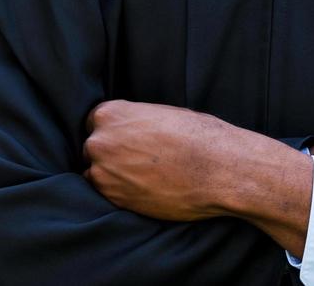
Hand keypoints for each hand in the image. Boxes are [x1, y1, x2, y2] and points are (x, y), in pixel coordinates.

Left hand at [83, 100, 311, 253]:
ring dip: (112, 175)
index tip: (126, 140)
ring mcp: (104, 173)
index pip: (95, 121)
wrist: (220, 169)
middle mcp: (101, 142)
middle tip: (136, 159)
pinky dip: (121, 193)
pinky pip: (106, 195)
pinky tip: (144, 188)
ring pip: (96, 174)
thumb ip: (137, 122)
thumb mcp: (165, 115)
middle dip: (110, 153)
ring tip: (142, 176)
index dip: (112, 131)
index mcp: (112, 114)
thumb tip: (129, 131)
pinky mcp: (115, 200)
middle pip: (93, 148)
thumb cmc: (200, 136)